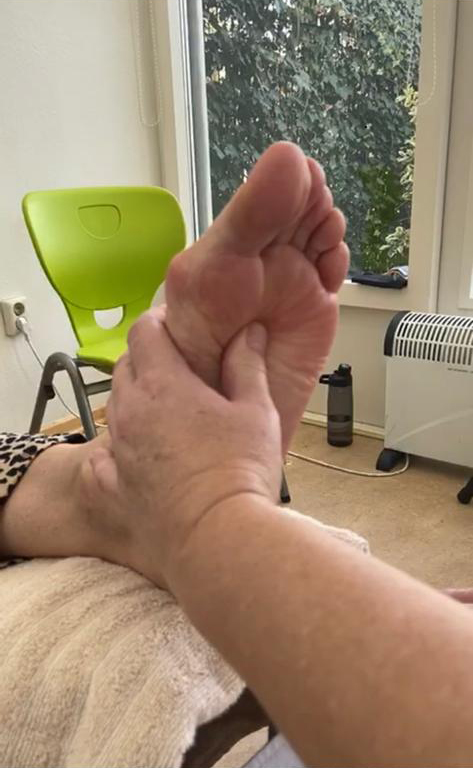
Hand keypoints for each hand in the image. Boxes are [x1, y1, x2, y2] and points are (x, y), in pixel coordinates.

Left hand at [83, 309, 281, 587]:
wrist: (217, 540)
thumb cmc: (241, 472)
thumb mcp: (256, 411)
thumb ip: (248, 365)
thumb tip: (248, 331)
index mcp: (163, 385)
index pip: (145, 331)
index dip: (159, 322)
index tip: (178, 326)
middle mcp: (130, 411)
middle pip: (126, 367)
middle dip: (148, 361)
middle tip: (179, 371)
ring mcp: (116, 450)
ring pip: (114, 408)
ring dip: (134, 402)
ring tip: (166, 414)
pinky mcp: (110, 486)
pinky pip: (101, 457)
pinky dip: (113, 450)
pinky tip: (134, 457)